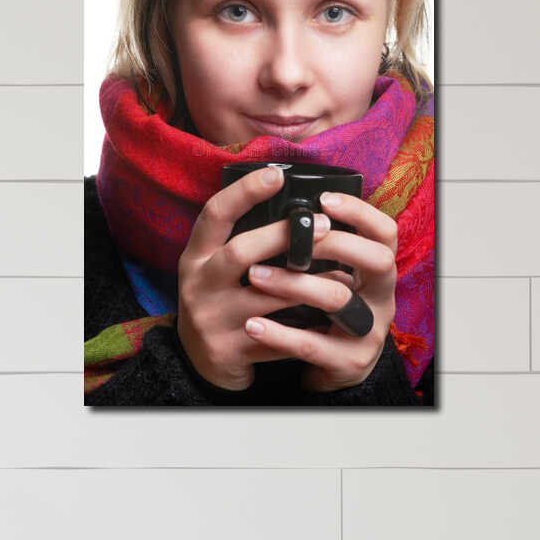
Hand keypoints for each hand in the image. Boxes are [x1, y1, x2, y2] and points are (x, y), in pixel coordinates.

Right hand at [174, 165, 338, 392]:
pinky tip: (331, 318)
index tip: (277, 175)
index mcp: (195, 256)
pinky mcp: (228, 351)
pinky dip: (305, 328)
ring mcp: (210, 320)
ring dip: (309, 286)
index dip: (244, 192)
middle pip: (240, 253)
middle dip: (284, 236)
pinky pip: (276, 337)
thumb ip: (243, 241)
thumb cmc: (219, 302)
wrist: (199, 364)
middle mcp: (197, 285)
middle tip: (326, 226)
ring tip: (343, 276)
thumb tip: (296, 207)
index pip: (215, 214)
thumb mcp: (216, 268)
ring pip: (266, 299)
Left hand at [244, 188, 399, 393]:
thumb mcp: (331, 280)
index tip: (323, 200)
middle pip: (376, 260)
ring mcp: (370, 332)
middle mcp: (382, 299)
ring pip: (338, 299)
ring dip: (293, 284)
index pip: (385, 233)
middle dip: (331, 244)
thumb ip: (319, 253)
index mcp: (378, 273)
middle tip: (288, 239)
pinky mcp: (349, 362)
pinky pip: (312, 345)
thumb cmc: (325, 315)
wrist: (331, 373)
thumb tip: (282, 211)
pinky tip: (251, 325)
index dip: (360, 213)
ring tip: (254, 275)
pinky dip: (279, 334)